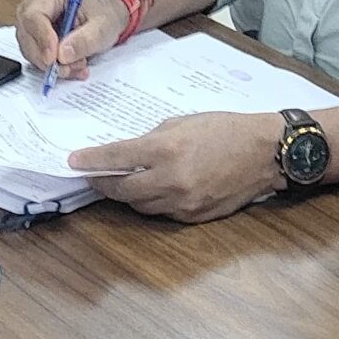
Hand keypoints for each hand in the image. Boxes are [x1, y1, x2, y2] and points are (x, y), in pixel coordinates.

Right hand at [17, 0, 130, 79]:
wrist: (104, 19)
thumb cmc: (103, 15)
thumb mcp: (102, 27)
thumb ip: (85, 40)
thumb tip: (63, 54)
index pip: (34, 14)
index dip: (42, 38)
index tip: (54, 57)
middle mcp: (34, 3)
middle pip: (27, 34)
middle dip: (48, 57)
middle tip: (71, 67)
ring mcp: (30, 21)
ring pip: (29, 49)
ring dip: (52, 64)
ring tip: (77, 65)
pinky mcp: (31, 37)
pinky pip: (34, 57)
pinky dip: (52, 67)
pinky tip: (71, 66)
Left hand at [70, 111, 284, 223]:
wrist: (265, 152)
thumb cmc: (227, 128)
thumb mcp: (185, 121)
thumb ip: (155, 138)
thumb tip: (130, 152)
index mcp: (167, 149)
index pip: (117, 158)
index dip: (91, 161)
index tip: (73, 162)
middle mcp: (171, 179)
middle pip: (122, 190)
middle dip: (102, 183)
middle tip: (91, 176)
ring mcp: (183, 203)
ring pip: (139, 205)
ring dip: (126, 195)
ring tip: (117, 183)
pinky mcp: (194, 217)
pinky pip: (162, 212)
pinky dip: (151, 202)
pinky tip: (150, 191)